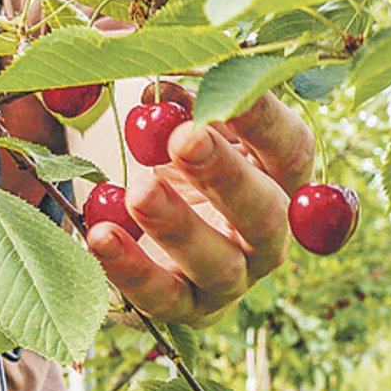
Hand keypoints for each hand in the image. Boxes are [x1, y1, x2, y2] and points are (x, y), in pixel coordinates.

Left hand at [86, 92, 313, 324]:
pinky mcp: (185, 309)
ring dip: (178, 226)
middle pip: (264, 211)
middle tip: (185, 139)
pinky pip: (161, 296)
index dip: (262, 119)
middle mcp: (268, 234)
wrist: (137, 231)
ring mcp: (232, 278)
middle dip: (225, 174)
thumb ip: (173, 97)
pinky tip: (100, 236)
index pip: (290, 148)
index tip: (227, 90)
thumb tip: (153, 80)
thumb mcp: (175, 123)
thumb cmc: (170, 163)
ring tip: (139, 191)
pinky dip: (130, 269)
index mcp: (277, 177)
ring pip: (218, 263)